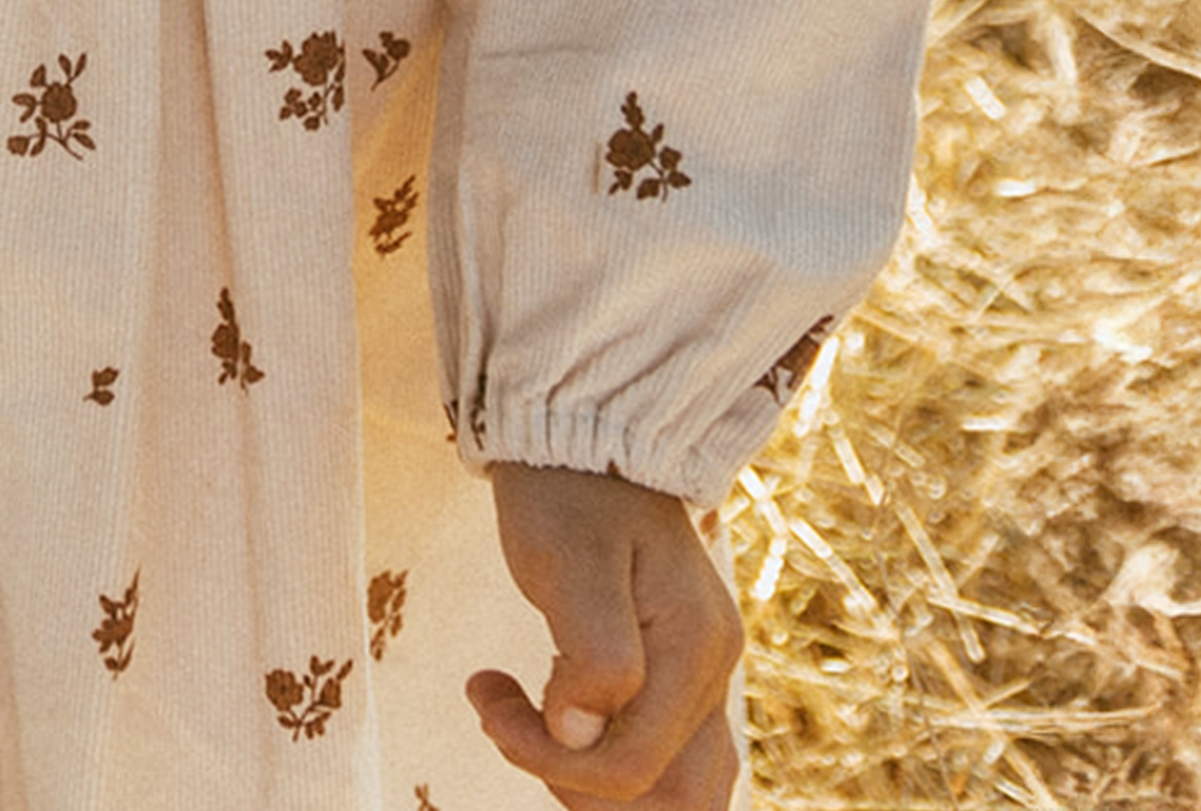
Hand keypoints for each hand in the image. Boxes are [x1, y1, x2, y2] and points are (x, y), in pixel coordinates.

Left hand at [468, 463, 743, 808]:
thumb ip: (592, 654)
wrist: (580, 427)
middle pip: (675, 797)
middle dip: (584, 788)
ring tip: (521, 716)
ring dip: (588, 775)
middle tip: (512, 725)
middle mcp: (711, 668)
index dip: (554, 764)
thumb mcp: (569, 562)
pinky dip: (598, 751)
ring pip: (670, 783)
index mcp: (694, 649)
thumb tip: (580, 735)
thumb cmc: (567, 489)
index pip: (635, 767)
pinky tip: (546, 707)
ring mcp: (700, 671)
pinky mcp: (676, 668)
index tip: (489, 704)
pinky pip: (656, 748)